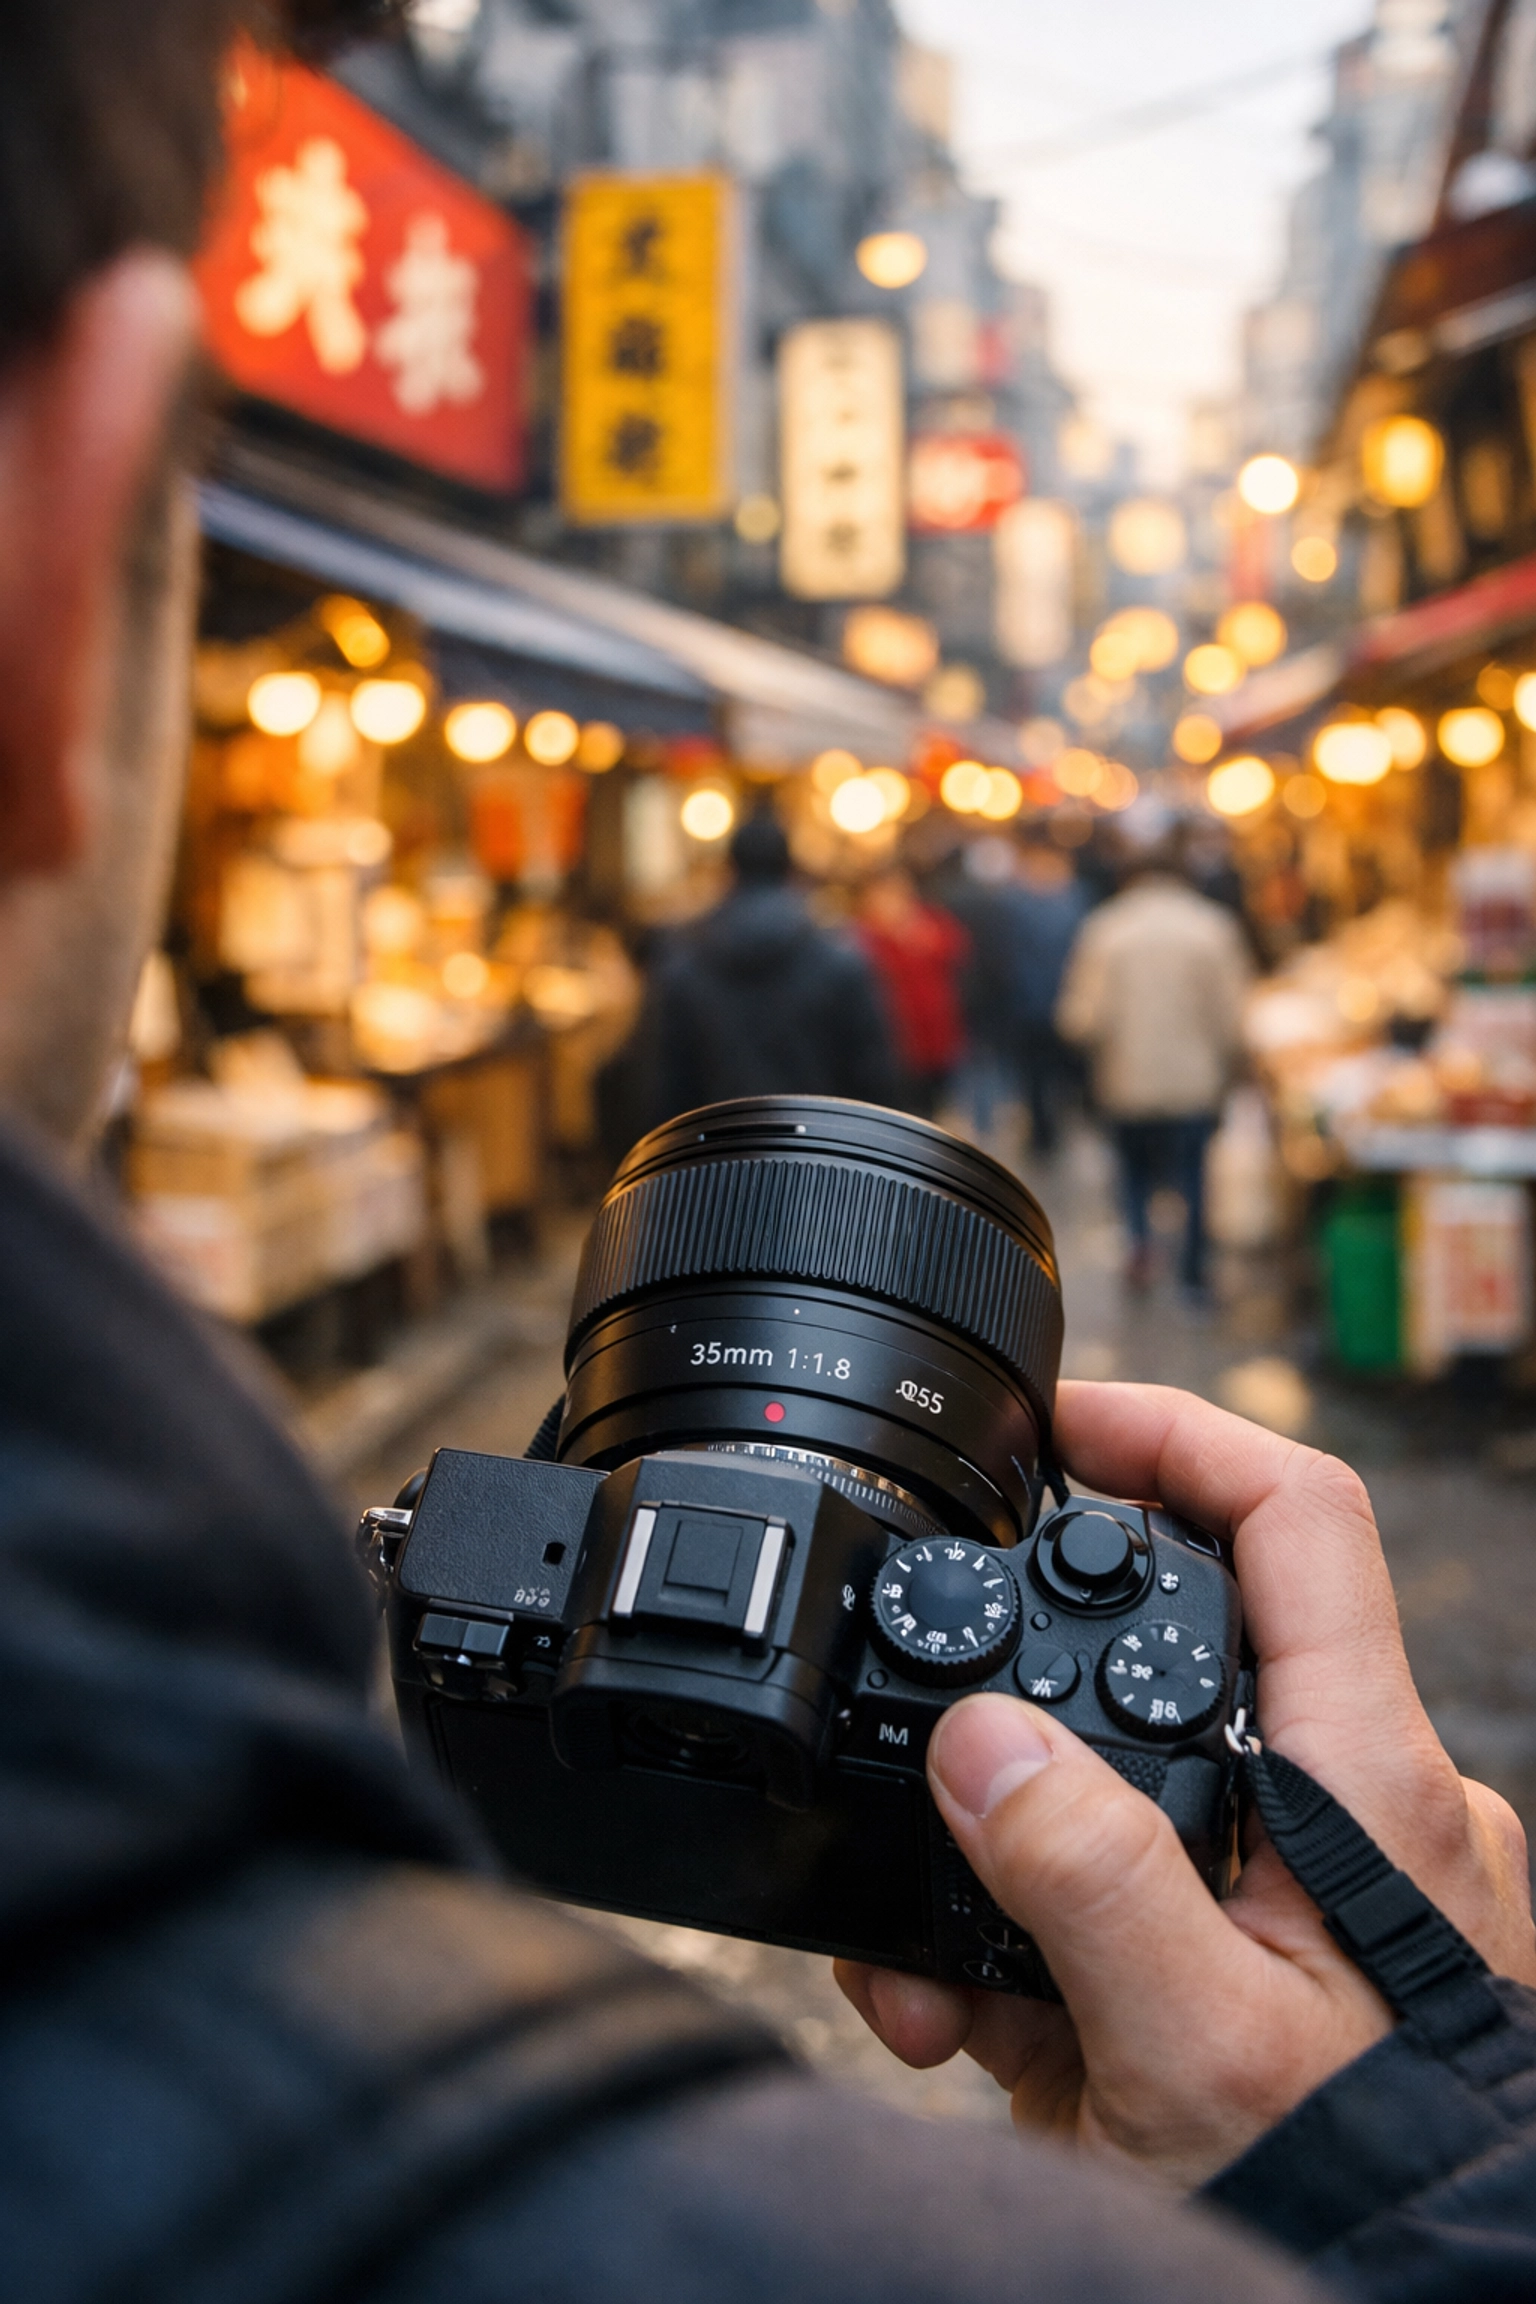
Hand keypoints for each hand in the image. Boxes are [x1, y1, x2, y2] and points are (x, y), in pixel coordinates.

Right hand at [836, 1382, 1535, 2191]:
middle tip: (911, 1717)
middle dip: (1012, 1686)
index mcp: (1364, 1782)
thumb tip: (977, 1740)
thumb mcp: (1195, 2048)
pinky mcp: (1226, 1957)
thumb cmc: (1347, 2190)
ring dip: (987, 1855)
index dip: (1176, 1435)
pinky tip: (950, 2018)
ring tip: (911, 1974)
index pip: (1294, 1521)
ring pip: (1110, 1785)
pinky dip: (1012, 1940)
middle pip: (1167, 1648)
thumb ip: (1086, 1879)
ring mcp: (1280, 1886)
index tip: (1055, 1423)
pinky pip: (1106, 1889)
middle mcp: (1337, 1809)